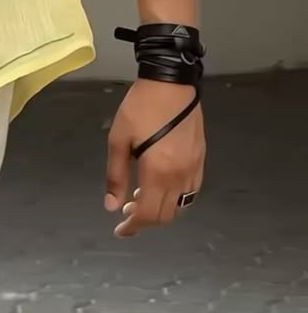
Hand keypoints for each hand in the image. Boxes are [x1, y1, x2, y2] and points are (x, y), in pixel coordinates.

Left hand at [105, 78, 205, 237]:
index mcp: (158, 171)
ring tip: (140, 197)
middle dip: (145, 220)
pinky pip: (191, 191)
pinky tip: (161, 187)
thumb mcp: (118, 139)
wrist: (171, 82)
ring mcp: (194, 168)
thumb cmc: (140, 107)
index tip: (121, 230)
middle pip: (166, 214)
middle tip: (126, 212)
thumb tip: (112, 206)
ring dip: (161, 210)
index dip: (133, 226)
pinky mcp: (201, 159)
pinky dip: (175, 198)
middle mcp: (180, 175)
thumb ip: (116, 175)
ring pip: (181, 206)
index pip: (148, 213)